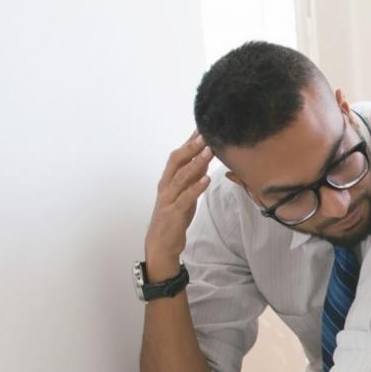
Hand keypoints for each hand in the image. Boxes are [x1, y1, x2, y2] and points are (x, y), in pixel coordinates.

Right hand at [146, 131, 212, 274]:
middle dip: (191, 146)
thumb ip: (192, 178)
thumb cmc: (174, 217)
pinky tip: (206, 179)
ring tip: (209, 152)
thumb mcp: (185, 194)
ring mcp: (168, 198)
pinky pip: (185, 198)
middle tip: (205, 134)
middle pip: (176, 160)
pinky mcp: (174, 212)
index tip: (201, 127)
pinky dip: (196, 187)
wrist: (161, 244)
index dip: (189, 141)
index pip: (178, 155)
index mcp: (168, 180)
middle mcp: (166, 185)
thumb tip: (204, 161)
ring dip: (196, 163)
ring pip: (181, 176)